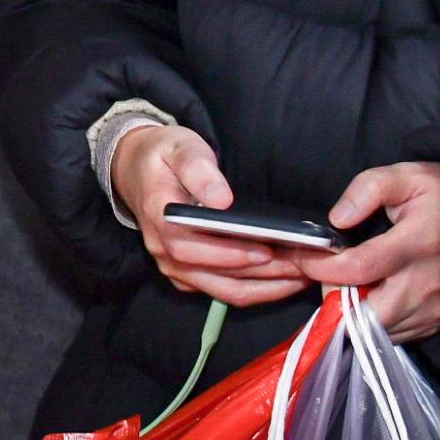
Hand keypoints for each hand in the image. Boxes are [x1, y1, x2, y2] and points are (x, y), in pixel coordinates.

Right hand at [113, 122, 300, 309]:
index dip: (230, 254)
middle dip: (263, 274)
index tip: (267, 250)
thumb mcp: (179, 148)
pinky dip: (257, 289)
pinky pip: (225, 292)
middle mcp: (165, 251)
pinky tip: (285, 279)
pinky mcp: (188, 275)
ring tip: (303, 275)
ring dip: (266, 288)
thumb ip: (198, 169)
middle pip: (216, 276)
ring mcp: (176, 267)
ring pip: (225, 291)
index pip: (192, 247)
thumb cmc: (164, 157)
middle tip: (303, 264)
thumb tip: (221, 198)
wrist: (136, 171)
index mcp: (160, 220)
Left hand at [301, 160, 439, 341]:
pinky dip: (375, 323)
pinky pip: (394, 336)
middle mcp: (425, 284)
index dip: (321, 266)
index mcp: (415, 245)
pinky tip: (375, 297)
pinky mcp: (438, 322)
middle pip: (364, 313)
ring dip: (354, 314)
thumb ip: (368, 189)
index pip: (357, 268)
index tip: (302, 257)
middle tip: (330, 277)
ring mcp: (434, 308)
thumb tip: (338, 219)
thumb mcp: (407, 177)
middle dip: (336, 300)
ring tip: (351, 286)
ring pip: (377, 330)